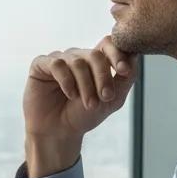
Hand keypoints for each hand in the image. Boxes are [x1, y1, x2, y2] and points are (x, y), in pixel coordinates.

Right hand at [23, 37, 137, 172]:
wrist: (59, 133)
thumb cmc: (84, 116)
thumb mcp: (112, 99)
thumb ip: (127, 77)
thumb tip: (135, 54)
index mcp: (94, 62)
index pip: (108, 44)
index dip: (117, 54)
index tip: (123, 71)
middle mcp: (77, 57)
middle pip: (95, 55)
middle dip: (102, 77)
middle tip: (105, 98)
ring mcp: (59, 60)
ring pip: (77, 62)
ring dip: (85, 85)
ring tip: (88, 104)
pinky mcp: (40, 65)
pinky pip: (56, 64)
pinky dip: (66, 80)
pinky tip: (70, 94)